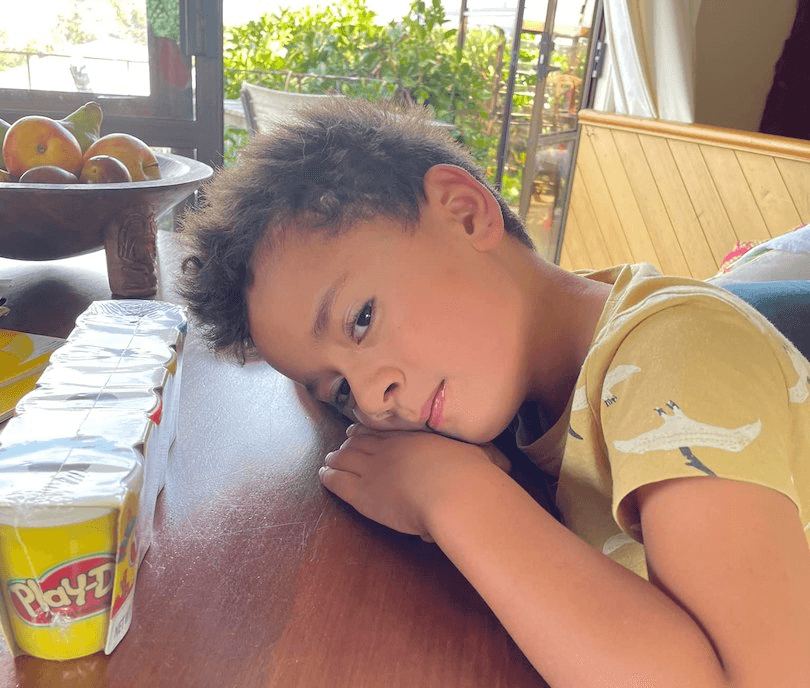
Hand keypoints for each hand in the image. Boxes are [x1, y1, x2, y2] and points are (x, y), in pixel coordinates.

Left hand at [319, 425, 509, 540]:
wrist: (452, 492)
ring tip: (330, 459)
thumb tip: (504, 466)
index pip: (386, 429)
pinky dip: (328, 475)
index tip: (364, 428)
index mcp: (415, 436)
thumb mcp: (484, 459)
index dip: (372, 429)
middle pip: (362, 440)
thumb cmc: (472, 476)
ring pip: (346, 458)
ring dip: (336, 458)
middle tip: (344, 441)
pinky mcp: (362, 492)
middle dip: (351, 441)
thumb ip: (488, 459)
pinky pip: (337, 479)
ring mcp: (373, 467)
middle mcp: (390, 447)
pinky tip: (323, 474)